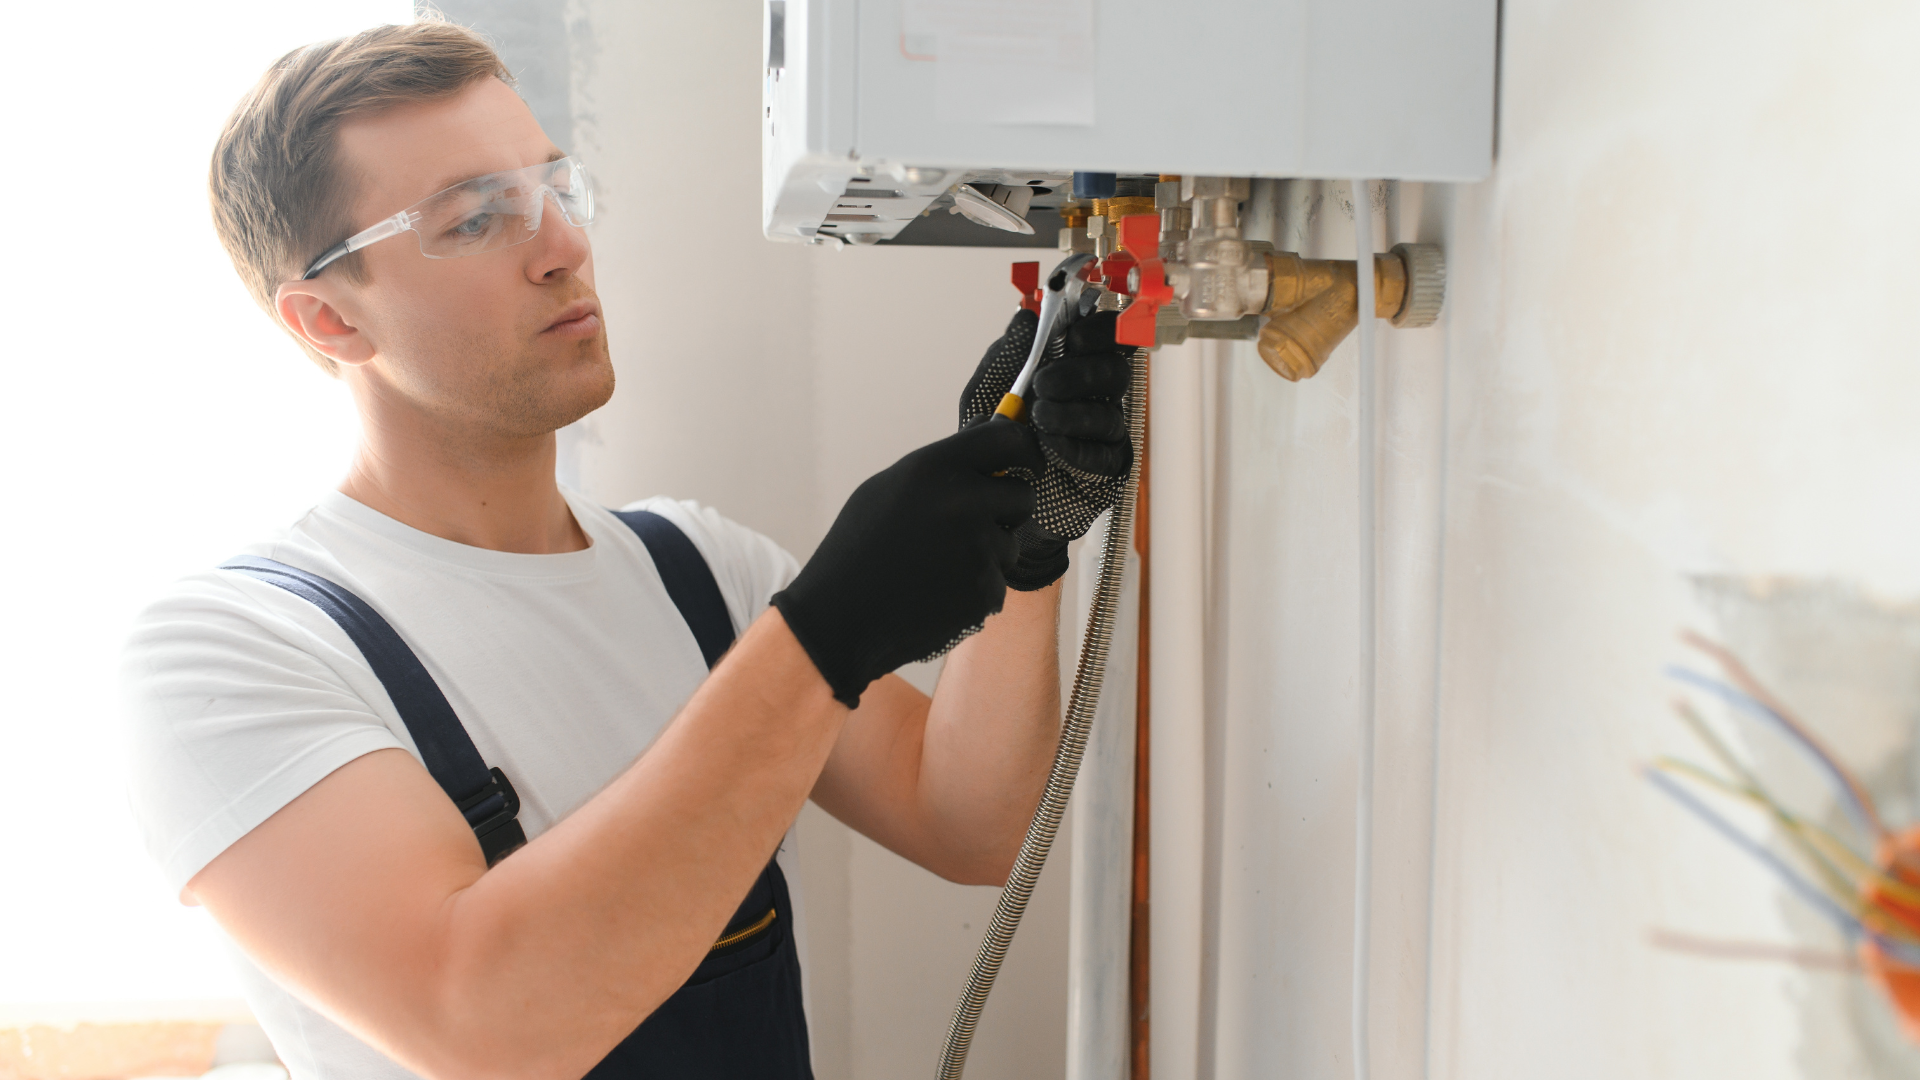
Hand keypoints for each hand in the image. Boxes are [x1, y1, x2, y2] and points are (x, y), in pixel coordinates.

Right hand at [771, 422, 1042, 707]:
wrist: (840, 617)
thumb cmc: (860, 549)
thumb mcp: (888, 489)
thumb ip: (942, 466)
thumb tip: (985, 437)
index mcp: (936, 468)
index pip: (1008, 439)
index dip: (1023, 450)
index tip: (1025, 463)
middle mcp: (963, 502)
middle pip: (1022, 495)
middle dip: (1007, 509)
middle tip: (976, 524)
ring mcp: (978, 549)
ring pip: (1010, 546)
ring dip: (987, 555)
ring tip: (936, 567)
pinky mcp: (984, 591)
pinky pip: (996, 584)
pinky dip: (974, 591)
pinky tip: (936, 594)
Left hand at [958, 308, 1134, 589]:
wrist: (990, 496)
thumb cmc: (992, 440)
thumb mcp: (986, 391)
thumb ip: (1005, 354)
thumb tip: (1026, 317)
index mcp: (1071, 367)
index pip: (1104, 336)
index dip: (1098, 330)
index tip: (1073, 337)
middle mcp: (1094, 396)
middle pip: (1115, 369)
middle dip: (1080, 372)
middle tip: (1044, 384)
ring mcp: (1104, 432)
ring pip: (1110, 411)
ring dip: (1073, 411)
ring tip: (1039, 418)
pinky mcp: (1107, 467)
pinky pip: (1107, 452)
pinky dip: (1079, 447)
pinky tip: (1053, 446)